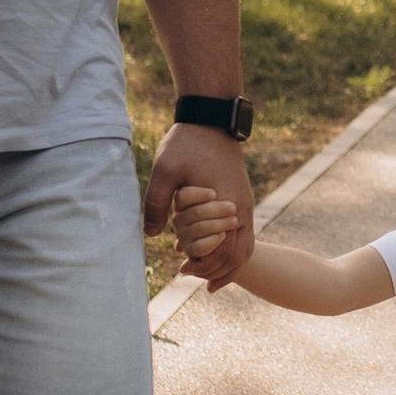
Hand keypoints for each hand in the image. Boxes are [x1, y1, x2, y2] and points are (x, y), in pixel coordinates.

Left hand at [145, 122, 252, 279]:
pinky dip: (231, 250)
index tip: (182, 269)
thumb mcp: (165, 170)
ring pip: (245, 247)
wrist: (212, 120)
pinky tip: (213, 250)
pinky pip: (244, 234)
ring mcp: (245, 205)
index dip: (203, 264)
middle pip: (238, 255)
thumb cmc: (187, 143)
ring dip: (226, 264)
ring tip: (205, 274)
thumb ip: (157, 203)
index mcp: (225, 204)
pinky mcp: (242, 200)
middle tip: (189, 274)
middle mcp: (241, 209)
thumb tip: (151, 235)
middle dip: (215, 270)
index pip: (221, 250)